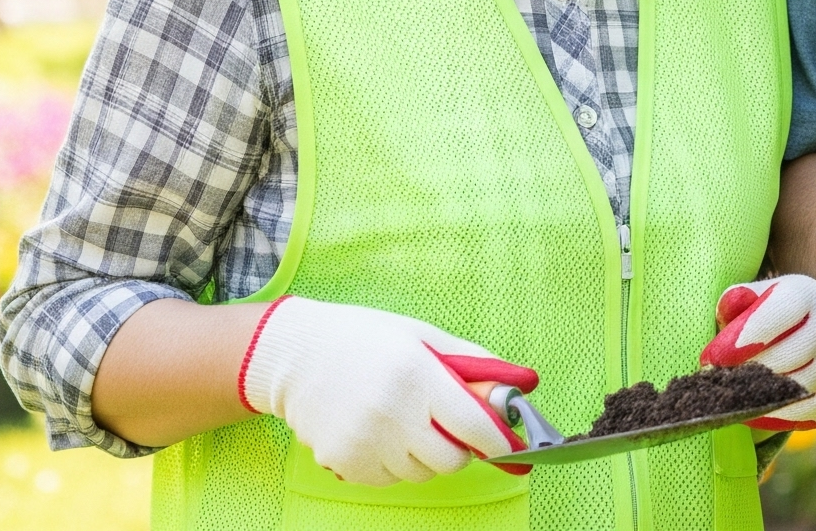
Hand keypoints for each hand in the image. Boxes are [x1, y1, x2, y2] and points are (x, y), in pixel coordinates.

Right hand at [240, 295, 537, 484]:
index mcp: (416, 375)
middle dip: (459, 448)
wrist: (294, 355)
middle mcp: (392, 413)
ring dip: (424, 456)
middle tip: (444, 425)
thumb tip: (521, 384)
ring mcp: (365, 443)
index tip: (505, 443)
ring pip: (421, 473)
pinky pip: (389, 480)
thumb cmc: (364, 339)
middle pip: (452, 460)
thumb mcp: (422, 335)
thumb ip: (473, 363)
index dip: (496, 439)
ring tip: (402, 421)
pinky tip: (376, 432)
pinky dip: (393, 464)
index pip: (474, 426)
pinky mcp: (344, 463)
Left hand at [702, 275, 815, 428]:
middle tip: (712, 383)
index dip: (744, 337)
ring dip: (757, 397)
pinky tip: (749, 412)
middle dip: (744, 372)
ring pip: (794, 389)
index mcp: (806, 295)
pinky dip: (774, 417)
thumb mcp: (751, 298)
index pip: (780, 313)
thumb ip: (736, 299)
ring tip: (727, 398)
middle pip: (786, 356)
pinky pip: (804, 414)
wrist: (803, 329)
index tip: (711, 359)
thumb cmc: (767, 313)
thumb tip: (730, 306)